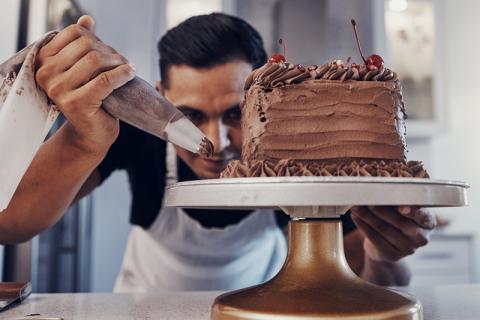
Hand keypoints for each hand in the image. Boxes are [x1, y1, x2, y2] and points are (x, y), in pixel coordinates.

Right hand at [36, 15, 134, 155]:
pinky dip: (122, 74)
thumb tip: (87, 20)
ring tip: (127, 69)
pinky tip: (131, 73)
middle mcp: (46, 74)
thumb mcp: (84, 69)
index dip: (97, 39)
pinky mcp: (77, 103)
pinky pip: (105, 80)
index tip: (109, 52)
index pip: (74, 33)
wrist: (92, 132)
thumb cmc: (91, 98)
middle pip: (87, 45)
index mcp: (44, 60)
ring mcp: (59, 89)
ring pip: (96, 60)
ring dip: (118, 62)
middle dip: (110, 52)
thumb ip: (82, 44)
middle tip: (122, 62)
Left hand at [350, 206, 435, 262]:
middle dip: (381, 210)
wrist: (389, 243)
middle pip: (400, 223)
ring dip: (367, 216)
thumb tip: (380, 188)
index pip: (424, 217)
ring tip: (356, 207)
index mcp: (428, 222)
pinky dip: (363, 226)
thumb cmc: (397, 218)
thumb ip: (397, 200)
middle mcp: (421, 238)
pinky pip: (375, 239)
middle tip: (366, 200)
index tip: (401, 207)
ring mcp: (408, 249)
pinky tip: (355, 217)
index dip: (413, 212)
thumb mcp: (402, 208)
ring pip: (384, 229)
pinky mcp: (393, 255)